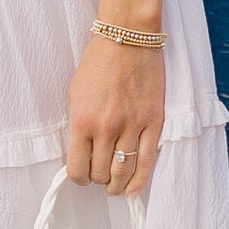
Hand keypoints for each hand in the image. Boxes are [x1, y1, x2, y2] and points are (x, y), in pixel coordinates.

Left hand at [66, 31, 164, 193]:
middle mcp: (107, 128)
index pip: (77, 168)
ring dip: (117, 185)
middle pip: (101, 173)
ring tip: (114, 188)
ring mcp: (132, 126)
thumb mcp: (75, 94)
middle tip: (98, 178)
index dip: (78, 178)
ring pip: (124, 172)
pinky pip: (148, 161)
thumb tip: (80, 153)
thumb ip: (77, 126)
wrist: (128, 39)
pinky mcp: (154, 122)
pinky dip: (139, 181)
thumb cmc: (98, 63)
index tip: (80, 176)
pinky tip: (133, 190)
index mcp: (82, 121)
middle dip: (97, 180)